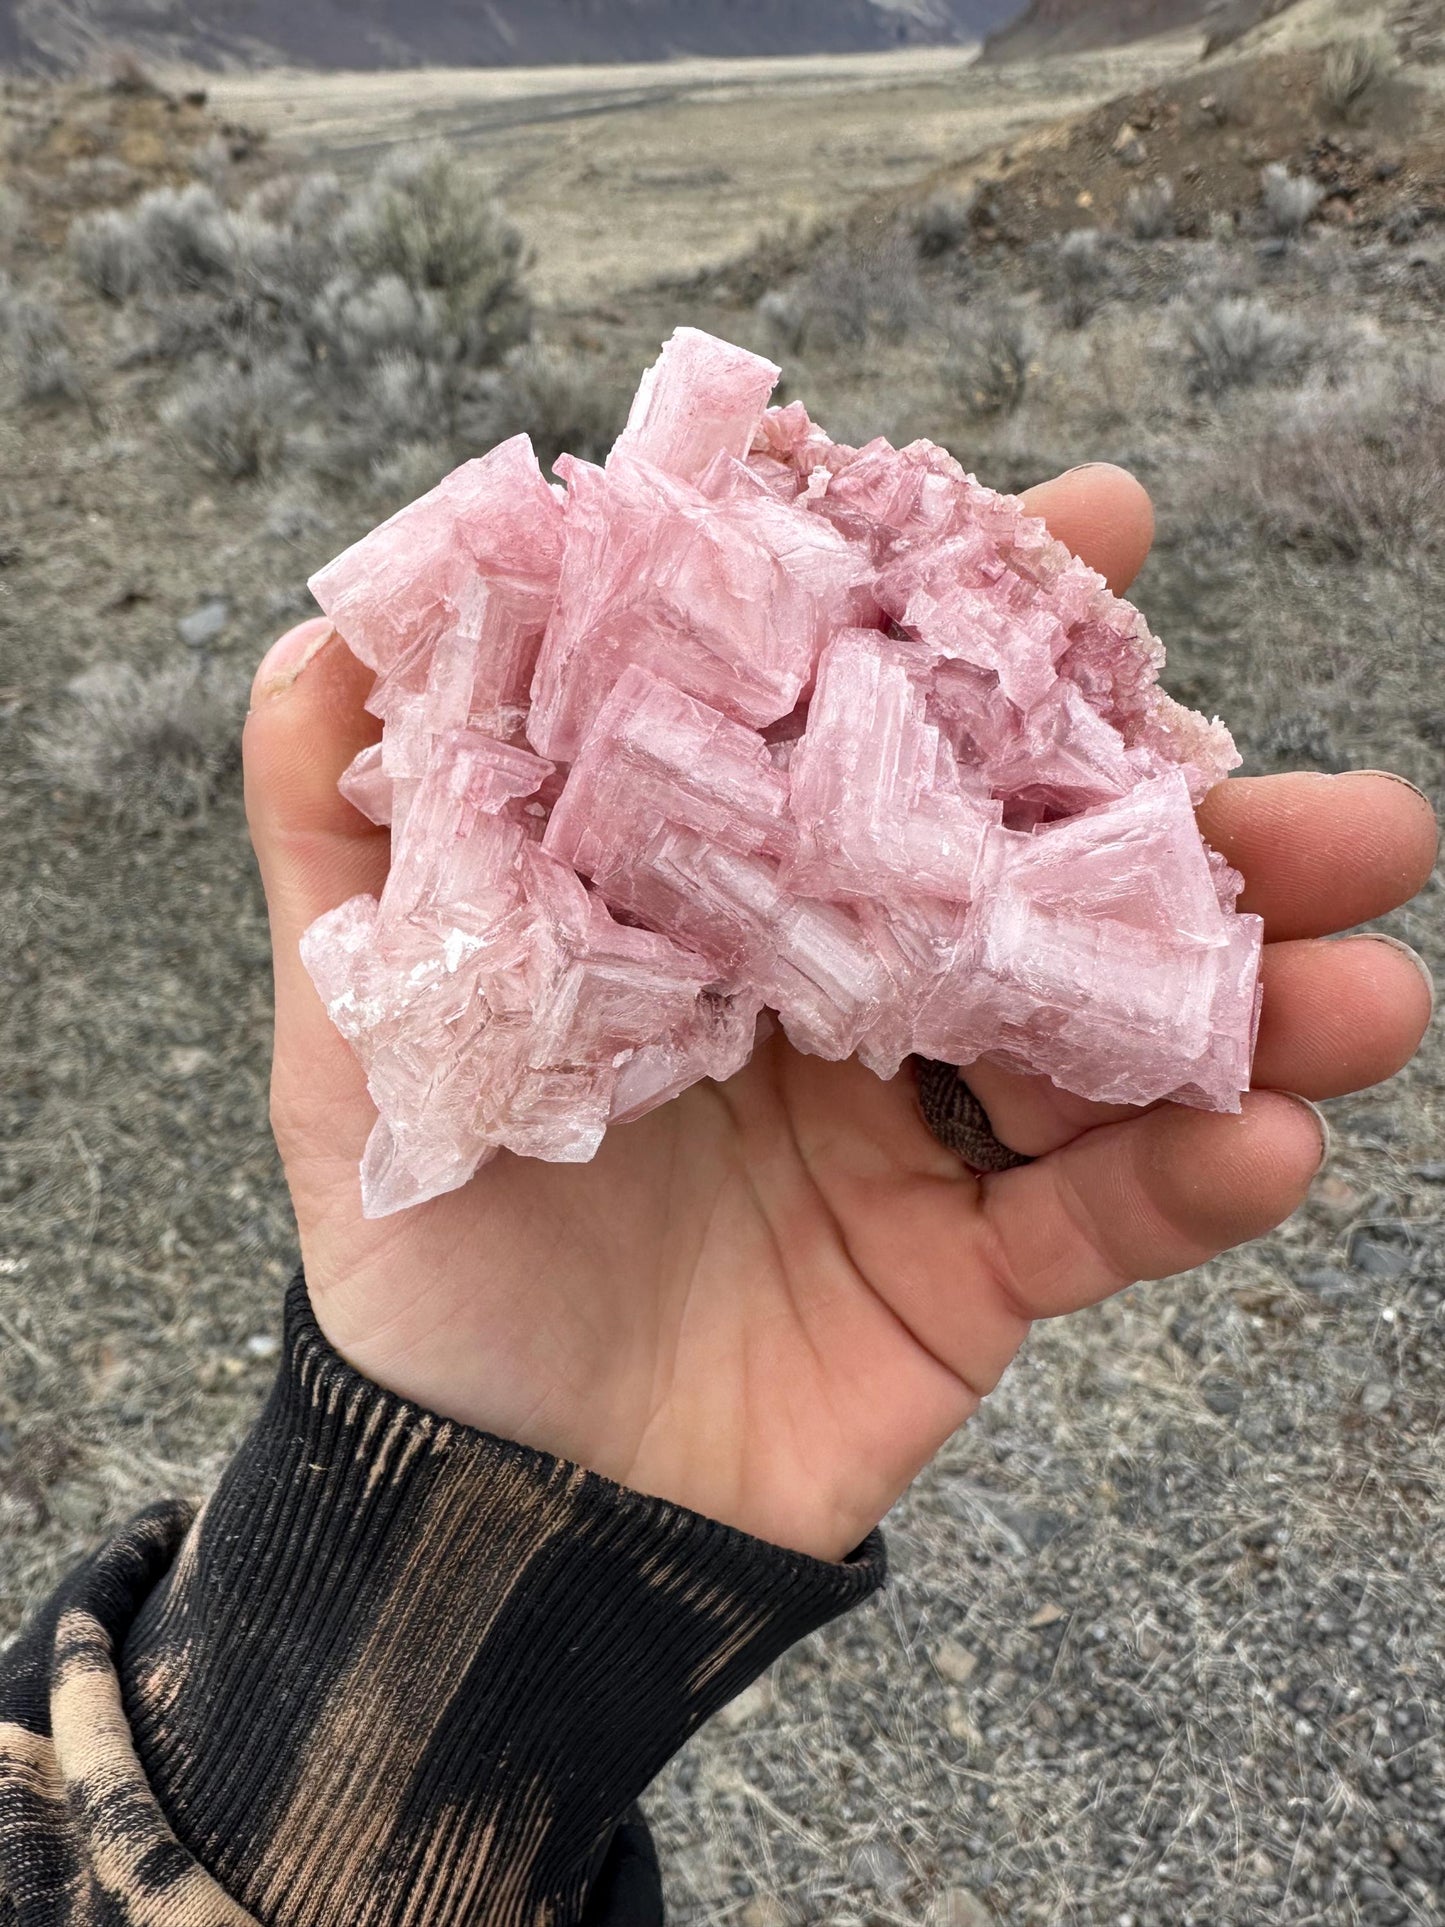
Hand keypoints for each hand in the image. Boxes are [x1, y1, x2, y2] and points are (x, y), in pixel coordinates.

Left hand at [243, 465, 1436, 1562]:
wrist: (478, 1500)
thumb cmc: (425, 1242)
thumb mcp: (358, 1020)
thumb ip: (341, 824)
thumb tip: (327, 630)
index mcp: (731, 898)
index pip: (878, 731)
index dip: (987, 627)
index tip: (1105, 525)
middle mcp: (849, 991)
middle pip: (1044, 879)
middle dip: (1202, 829)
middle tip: (1343, 805)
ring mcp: (925, 1134)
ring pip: (1118, 1043)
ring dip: (1259, 1002)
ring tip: (1372, 976)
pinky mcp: (966, 1280)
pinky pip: (1096, 1227)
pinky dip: (1185, 1188)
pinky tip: (1268, 1142)